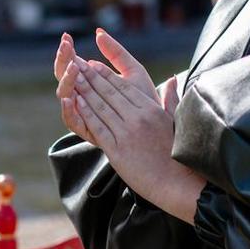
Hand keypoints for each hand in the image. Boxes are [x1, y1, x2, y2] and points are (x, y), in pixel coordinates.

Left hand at [61, 31, 202, 220]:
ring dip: (84, 91)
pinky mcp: (117, 150)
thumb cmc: (177, 153)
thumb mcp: (175, 122)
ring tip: (72, 79)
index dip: (106, 74)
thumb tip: (171, 80)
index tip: (93, 64)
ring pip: (100, 107)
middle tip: (77, 64)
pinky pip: (97, 127)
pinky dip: (85, 113)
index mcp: (152, 110)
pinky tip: (76, 102)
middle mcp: (138, 119)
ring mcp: (127, 134)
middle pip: (109, 93)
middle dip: (90, 77)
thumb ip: (170, 99)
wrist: (176, 183)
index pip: (124, 87)